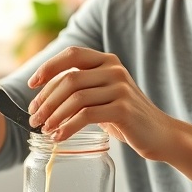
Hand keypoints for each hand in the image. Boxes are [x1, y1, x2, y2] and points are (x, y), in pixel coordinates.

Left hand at [27, 46, 169, 159]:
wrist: (159, 134)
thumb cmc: (125, 117)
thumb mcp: (103, 96)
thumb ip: (81, 89)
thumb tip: (41, 99)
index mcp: (107, 61)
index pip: (72, 54)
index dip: (48, 67)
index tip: (32, 85)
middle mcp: (114, 70)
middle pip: (69, 79)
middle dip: (46, 100)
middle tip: (34, 118)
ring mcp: (120, 88)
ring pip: (75, 98)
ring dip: (54, 115)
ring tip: (44, 129)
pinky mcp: (123, 109)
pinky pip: (86, 115)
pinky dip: (67, 127)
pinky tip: (58, 137)